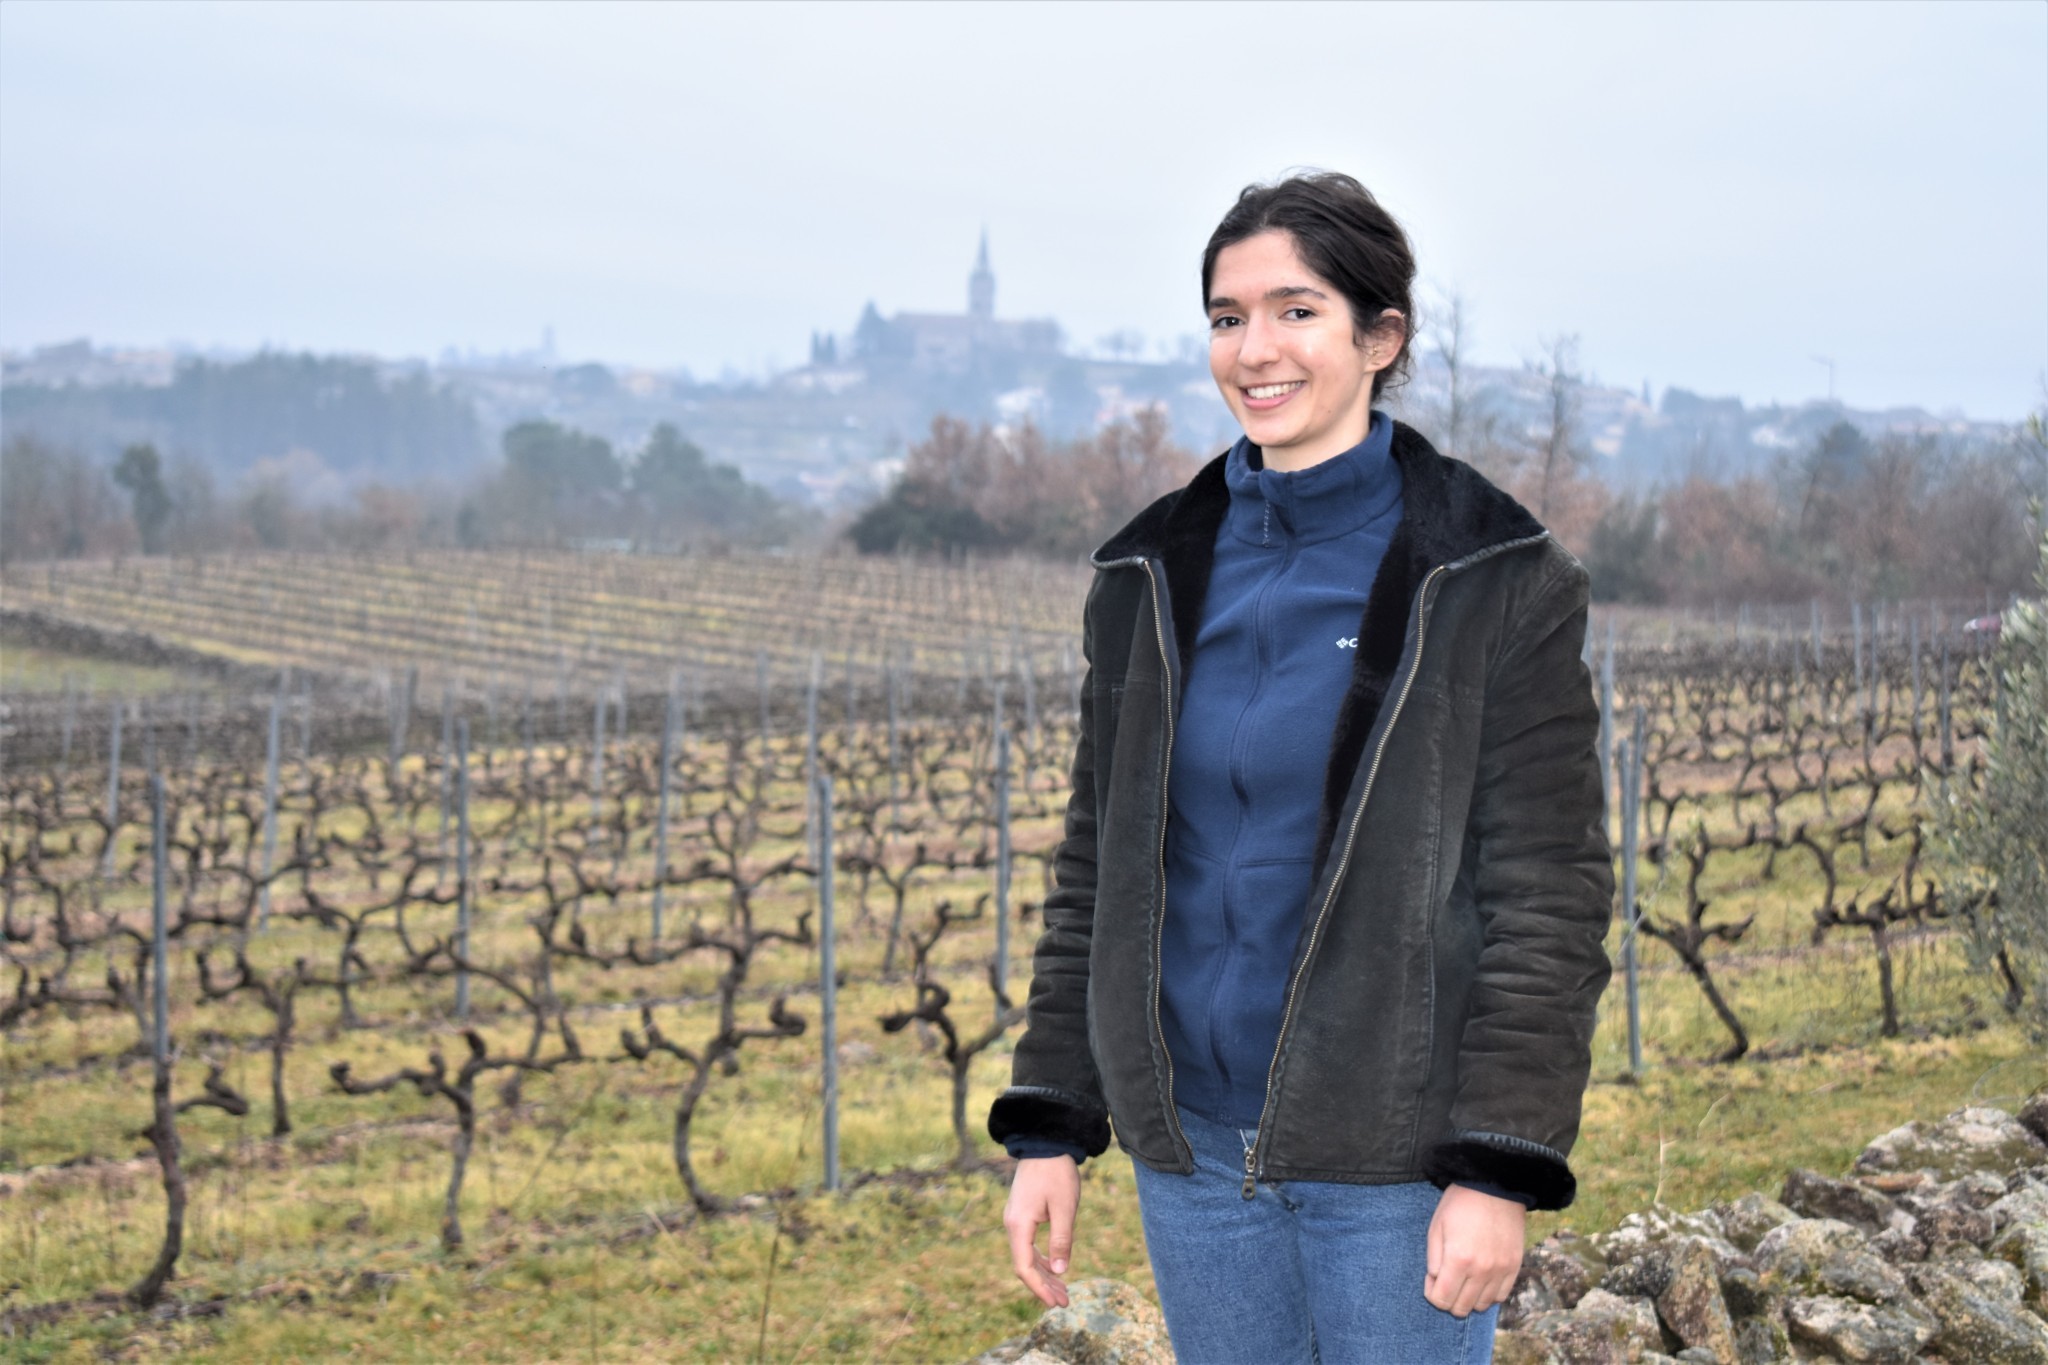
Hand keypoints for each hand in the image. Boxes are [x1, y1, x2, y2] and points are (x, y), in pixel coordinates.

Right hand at [1003, 1155, 1080, 1307]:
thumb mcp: (1064, 1207)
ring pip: (1027, 1255)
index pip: (1024, 1267)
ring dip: (1044, 1274)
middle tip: (1065, 1302)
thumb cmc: (1056, 1173)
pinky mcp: (1022, 1213)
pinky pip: (1028, 1244)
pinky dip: (1042, 1259)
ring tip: (1063, 1290)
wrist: (1045, 1143)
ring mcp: (1015, 1219)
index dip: (1039, 1289)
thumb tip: (1061, 1271)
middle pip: (1025, 1265)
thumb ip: (1061, 1240)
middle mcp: (1012, 1225)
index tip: (1055, 1303)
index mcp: (1018, 1225)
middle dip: (1044, 1286)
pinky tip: (1056, 1266)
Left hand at [1424, 1184, 1525, 1316]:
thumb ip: (1433, 1260)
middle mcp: (1481, 1270)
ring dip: (1468, 1298)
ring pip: (1482, 1305)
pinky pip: (1500, 1296)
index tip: (1432, 1278)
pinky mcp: (1514, 1267)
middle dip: (1448, 1299)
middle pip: (1461, 1308)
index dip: (1431, 1293)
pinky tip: (1480, 1280)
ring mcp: (1500, 1270)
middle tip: (1446, 1279)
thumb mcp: (1436, 1227)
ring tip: (1463, 1279)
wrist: (1495, 1186)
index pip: (1441, 1300)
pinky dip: (1488, 1294)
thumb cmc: (1460, 1204)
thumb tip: (1436, 1282)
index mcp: (1458, 1259)